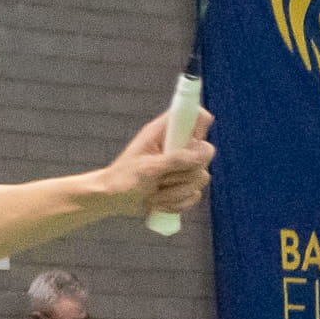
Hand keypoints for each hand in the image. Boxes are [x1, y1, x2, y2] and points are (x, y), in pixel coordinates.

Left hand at [106, 104, 216, 218]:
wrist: (114, 201)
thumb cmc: (123, 179)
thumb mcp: (148, 168)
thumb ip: (176, 159)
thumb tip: (205, 151)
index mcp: (164, 132)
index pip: (195, 115)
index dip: (199, 128)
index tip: (188, 147)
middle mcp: (177, 146)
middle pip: (205, 153)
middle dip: (184, 173)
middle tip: (160, 178)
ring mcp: (182, 165)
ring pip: (202, 177)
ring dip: (177, 192)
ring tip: (154, 193)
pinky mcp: (184, 184)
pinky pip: (196, 195)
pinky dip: (177, 203)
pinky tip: (159, 202)